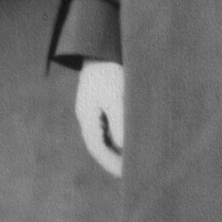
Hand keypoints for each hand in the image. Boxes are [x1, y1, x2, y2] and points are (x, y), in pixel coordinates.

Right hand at [75, 61, 124, 177]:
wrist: (103, 47)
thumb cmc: (109, 72)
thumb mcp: (116, 98)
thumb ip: (119, 124)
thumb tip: (123, 147)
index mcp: (87, 116)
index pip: (97, 148)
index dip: (110, 163)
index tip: (125, 174)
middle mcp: (87, 116)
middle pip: (99, 145)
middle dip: (114, 159)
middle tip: (131, 173)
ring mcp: (92, 110)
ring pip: (103, 136)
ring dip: (117, 149)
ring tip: (134, 160)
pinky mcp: (101, 103)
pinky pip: (108, 126)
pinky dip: (118, 136)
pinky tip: (131, 140)